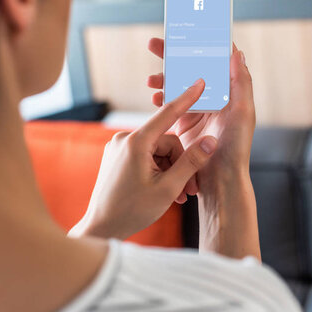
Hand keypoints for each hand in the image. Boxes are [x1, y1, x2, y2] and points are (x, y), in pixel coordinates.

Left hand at [69, 79, 217, 240]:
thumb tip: (210, 141)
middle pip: (166, 141)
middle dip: (180, 164)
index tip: (200, 82)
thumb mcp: (168, 188)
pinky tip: (163, 191)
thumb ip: (191, 162)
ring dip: (170, 171)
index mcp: (136, 142)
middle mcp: (125, 138)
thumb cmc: (131, 211)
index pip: (167, 113)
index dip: (187, 98)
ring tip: (176, 196)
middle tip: (189, 190)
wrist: (101, 228)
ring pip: (158, 150)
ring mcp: (119, 147)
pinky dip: (158, 170)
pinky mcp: (117, 156)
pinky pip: (146, 155)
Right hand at [147, 39, 254, 186]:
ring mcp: (198, 110)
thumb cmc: (237, 148)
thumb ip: (241, 82)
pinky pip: (170, 104)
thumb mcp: (243, 113)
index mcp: (228, 91)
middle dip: (172, 55)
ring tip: (151, 80)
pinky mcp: (185, 123)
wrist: (220, 181)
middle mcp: (213, 97)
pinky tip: (154, 98)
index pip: (212, 60)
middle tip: (154, 44)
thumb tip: (236, 52)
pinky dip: (161, 98)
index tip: (184, 31)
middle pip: (191, 68)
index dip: (198, 44)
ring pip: (177, 85)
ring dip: (163, 78)